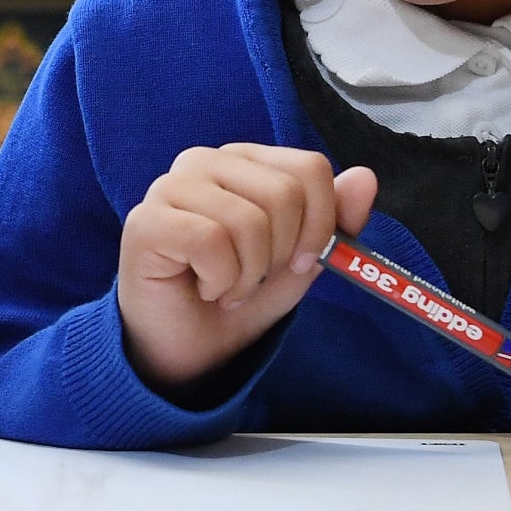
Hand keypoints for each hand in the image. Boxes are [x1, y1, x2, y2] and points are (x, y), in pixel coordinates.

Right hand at [117, 145, 378, 393]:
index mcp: (244, 161)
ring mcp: (170, 187)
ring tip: (227, 287)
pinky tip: (204, 288)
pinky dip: (220, 280)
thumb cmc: (238, 296)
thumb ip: (332, 220)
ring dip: (249, 275)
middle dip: (282, 254)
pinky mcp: (146, 221)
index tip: (302, 260)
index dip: (320, 223)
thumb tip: (364, 178)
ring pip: (248, 220)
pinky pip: (210, 242)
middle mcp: (204, 161)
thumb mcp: (301, 261)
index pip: (309, 168)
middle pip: (283, 193)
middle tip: (254, 278)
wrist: (191, 349)